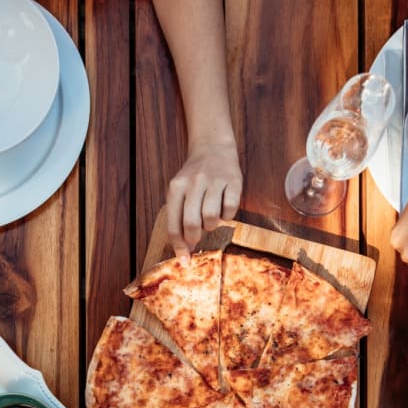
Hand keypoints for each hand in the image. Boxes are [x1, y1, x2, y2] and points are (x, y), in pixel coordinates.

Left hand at [166, 139, 241, 259]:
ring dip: (212, 225)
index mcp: (176, 188)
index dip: (179, 246)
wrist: (213, 147)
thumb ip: (179, 218)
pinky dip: (227, 215)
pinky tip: (224, 208)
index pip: (174, 224)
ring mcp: (214, 181)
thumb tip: (184, 251)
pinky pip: (230, 209)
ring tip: (210, 219)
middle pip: (192, 223)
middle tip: (197, 238)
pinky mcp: (233, 181)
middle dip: (194, 238)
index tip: (184, 261)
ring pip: (211, 217)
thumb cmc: (194, 177)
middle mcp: (194, 183)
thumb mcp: (180, 191)